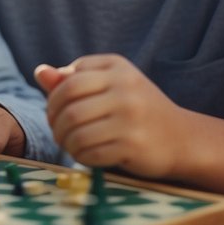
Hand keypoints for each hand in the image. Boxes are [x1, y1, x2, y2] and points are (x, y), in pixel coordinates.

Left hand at [36, 55, 191, 176]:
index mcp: (117, 67)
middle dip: (56, 124)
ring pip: (76, 132)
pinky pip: (90, 153)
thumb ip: (74, 79)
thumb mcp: (110, 85)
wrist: (183, 138)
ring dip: (66, 143)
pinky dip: (80, 157)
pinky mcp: (133, 145)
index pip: (69, 81)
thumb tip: (40, 72)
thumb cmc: (137, 109)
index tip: (55, 112)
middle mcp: (125, 89)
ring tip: (71, 144)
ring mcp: (130, 118)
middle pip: (69, 108)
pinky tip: (87, 155)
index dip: (53, 100)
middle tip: (58, 132)